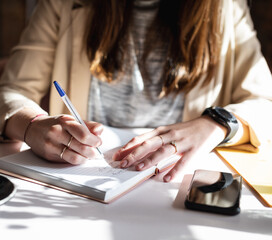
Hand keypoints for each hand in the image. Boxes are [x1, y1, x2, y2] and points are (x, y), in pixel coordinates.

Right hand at [25, 114, 102, 164]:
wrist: (33, 128)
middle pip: (81, 147)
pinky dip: (76, 160)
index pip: (83, 134)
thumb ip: (87, 125)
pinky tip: (78, 157)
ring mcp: (51, 145)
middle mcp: (57, 133)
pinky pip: (66, 161)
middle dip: (92, 152)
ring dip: (85, 158)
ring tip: (87, 156)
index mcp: (64, 122)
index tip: (98, 142)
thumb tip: (100, 131)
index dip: (94, 140)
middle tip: (95, 152)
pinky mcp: (48, 155)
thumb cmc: (56, 124)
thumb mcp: (70, 120)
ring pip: (74, 157)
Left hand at [112, 116, 226, 181]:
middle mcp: (169, 135)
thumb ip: (154, 140)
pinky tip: (165, 178)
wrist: (210, 125)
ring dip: (149, 160)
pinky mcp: (193, 151)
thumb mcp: (168, 131)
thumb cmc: (186, 130)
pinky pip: (182, 162)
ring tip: (139, 168)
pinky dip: (173, 171)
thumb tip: (137, 151)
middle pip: (148, 144)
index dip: (128, 147)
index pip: (140, 138)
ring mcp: (181, 142)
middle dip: (133, 154)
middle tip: (123, 163)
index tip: (117, 155)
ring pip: (162, 151)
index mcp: (161, 131)